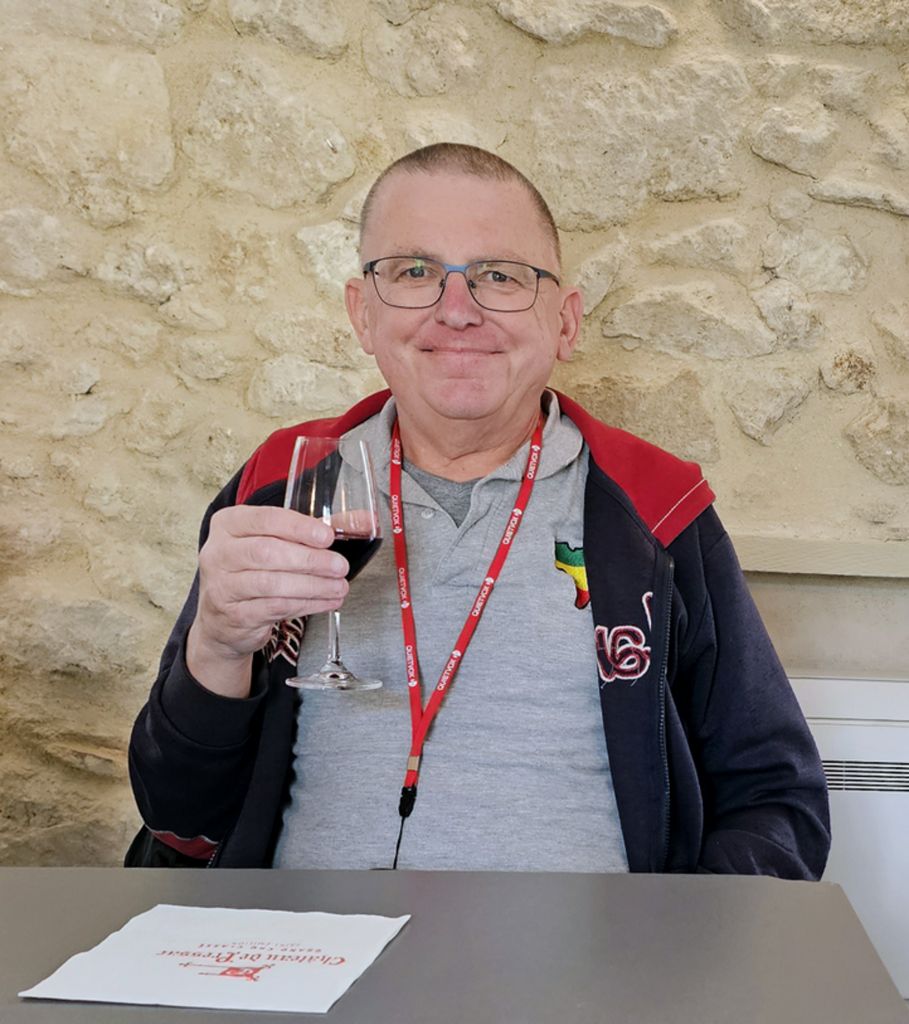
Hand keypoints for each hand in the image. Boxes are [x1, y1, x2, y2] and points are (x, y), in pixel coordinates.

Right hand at [186, 505, 348, 696]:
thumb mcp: (279, 541)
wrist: (223, 618)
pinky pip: (274, 607)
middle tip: (339, 566)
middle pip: (268, 552)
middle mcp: (219, 552)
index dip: (299, 527)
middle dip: (310, 560)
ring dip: (312, 586)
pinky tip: (325, 601)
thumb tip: (363, 520)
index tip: (326, 536)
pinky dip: (306, 604)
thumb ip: (318, 530)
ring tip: (339, 586)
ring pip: (271, 583)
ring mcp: (222, 585)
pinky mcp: (233, 614)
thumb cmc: (254, 570)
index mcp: (230, 523)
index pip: (265, 519)